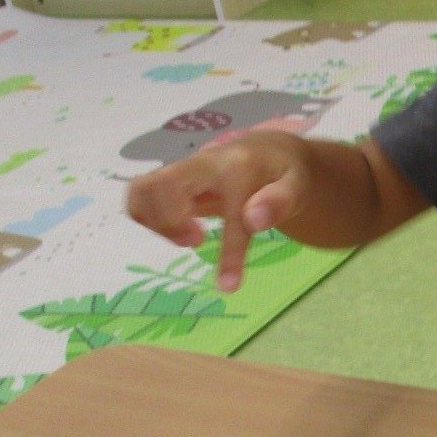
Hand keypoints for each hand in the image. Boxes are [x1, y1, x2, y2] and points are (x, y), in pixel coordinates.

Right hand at [126, 132, 310, 291]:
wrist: (265, 150)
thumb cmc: (283, 174)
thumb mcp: (297, 186)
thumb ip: (280, 201)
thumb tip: (254, 221)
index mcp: (238, 168)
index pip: (229, 210)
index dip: (228, 253)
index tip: (229, 287)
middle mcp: (202, 164)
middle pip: (160, 185)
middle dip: (169, 223)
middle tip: (197, 241)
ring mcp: (181, 169)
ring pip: (142, 189)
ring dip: (154, 223)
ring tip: (186, 237)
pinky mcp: (169, 178)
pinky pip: (139, 194)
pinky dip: (147, 218)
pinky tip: (175, 229)